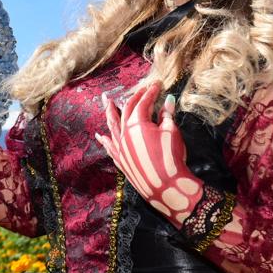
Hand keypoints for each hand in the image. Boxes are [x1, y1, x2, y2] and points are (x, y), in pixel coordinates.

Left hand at [95, 82, 203, 226]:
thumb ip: (167, 115)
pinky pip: (110, 147)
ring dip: (109, 112)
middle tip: (139, 89)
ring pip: (112, 126)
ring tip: (105, 101)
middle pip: (127, 110)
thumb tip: (168, 100)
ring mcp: (121, 148)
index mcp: (137, 124)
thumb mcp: (172, 132)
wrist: (167, 187)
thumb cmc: (171, 157)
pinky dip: (105, 140)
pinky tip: (100, 136)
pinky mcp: (122, 161)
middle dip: (134, 98)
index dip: (150, 92)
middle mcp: (124, 134)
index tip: (157, 85)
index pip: (143, 103)